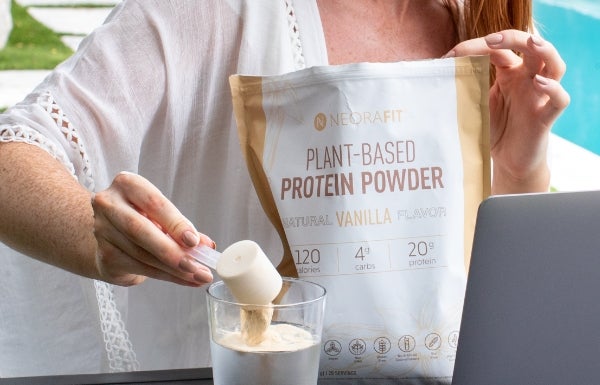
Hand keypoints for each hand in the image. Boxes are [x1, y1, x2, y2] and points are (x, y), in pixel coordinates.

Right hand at [91, 172, 214, 286]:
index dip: (175, 224)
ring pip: (141, 254)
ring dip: (173, 269)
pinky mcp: (104, 255)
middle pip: (140, 230)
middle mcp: (110, 205)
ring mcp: (102, 231)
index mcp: (128, 184)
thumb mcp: (162, 215)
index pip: (154, 204)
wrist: (111, 234)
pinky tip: (184, 279)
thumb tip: (206, 245)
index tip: (194, 241)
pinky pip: (139, 268)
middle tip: (195, 265)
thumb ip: (183, 228)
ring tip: (197, 275)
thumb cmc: (142, 218)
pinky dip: (166, 276)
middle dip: (171, 251)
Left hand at [446, 30, 569, 192]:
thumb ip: (462, 90)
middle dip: (512, 38)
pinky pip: (559, 99)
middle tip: (491, 40)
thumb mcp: (473, 106)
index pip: (498, 50)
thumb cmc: (491, 131)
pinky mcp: (545, 117)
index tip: (450, 56)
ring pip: (554, 65)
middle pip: (531, 47)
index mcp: (509, 74)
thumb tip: (431, 79)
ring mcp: (539, 96)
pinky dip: (553, 89)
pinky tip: (540, 83)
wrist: (507, 162)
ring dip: (544, 50)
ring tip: (531, 43)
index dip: (476, 47)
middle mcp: (527, 80)